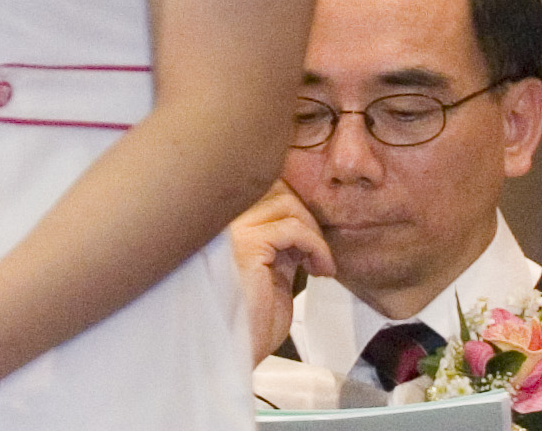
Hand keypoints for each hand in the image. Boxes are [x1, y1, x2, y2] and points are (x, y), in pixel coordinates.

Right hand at [226, 180, 331, 360]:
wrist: (232, 353)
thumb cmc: (248, 323)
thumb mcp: (270, 272)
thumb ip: (279, 243)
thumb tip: (302, 224)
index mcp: (222, 224)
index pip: (261, 187)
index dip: (294, 208)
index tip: (311, 242)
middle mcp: (220, 219)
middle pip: (275, 187)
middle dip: (306, 217)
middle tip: (317, 254)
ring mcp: (230, 227)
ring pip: (286, 201)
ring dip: (314, 233)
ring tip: (319, 264)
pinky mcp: (247, 243)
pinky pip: (294, 229)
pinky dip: (317, 247)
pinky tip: (320, 270)